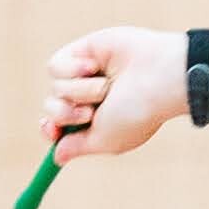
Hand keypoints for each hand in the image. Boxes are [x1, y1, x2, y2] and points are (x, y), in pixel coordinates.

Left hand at [39, 25, 189, 160]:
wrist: (159, 74)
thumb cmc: (138, 111)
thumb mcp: (106, 140)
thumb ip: (77, 147)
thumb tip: (56, 158)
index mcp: (98, 119)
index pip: (60, 126)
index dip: (50, 130)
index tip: (52, 130)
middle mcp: (90, 96)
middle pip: (53, 108)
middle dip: (66, 113)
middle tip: (89, 112)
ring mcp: (87, 73)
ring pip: (56, 89)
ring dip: (79, 91)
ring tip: (106, 85)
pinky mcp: (84, 51)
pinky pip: (55, 66)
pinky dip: (73, 70)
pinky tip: (95, 65)